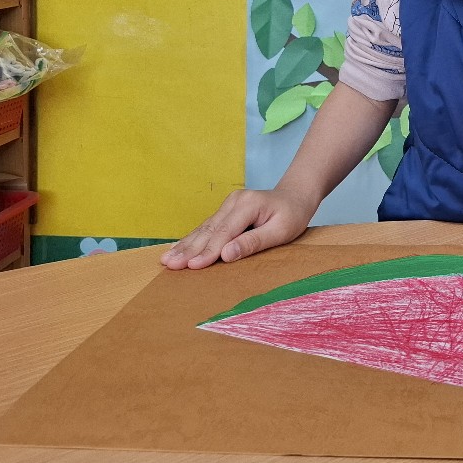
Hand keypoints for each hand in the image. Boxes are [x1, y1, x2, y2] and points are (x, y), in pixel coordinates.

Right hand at [159, 188, 317, 269]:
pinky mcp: (226, 209)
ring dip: (185, 245)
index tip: (192, 266)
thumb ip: (253, 242)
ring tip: (166, 260)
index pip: (224, 232)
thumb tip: (226, 255)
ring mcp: (229, 204)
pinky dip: (192, 238)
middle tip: (169, 265)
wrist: (296, 195)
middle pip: (209, 230)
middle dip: (188, 249)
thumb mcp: (281, 231)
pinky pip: (207, 226)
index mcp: (248, 204)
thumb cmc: (293, 215)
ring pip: (204, 228)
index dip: (207, 251)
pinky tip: (178, 248)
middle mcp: (234, 201)